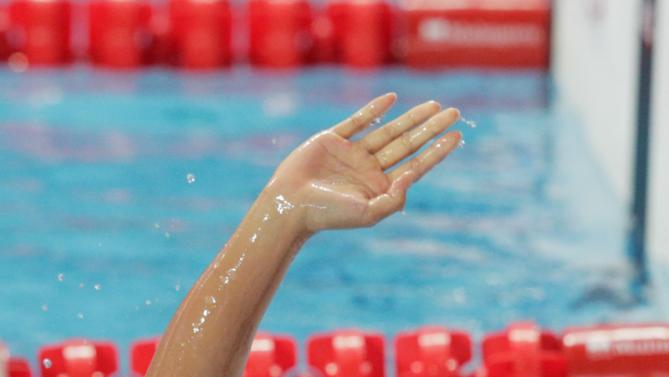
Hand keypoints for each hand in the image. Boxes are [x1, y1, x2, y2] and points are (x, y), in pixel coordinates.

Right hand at [268, 93, 461, 231]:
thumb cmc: (328, 214)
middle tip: (455, 113)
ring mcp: (352, 153)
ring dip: (411, 117)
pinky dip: (374, 109)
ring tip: (435, 105)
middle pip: (408, 144)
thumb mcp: (369, 214)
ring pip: (389, 130)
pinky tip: (391, 99)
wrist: (289, 204)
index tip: (457, 136)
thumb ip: (395, 198)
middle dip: (431, 128)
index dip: (437, 151)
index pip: (415, 165)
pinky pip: (358, 121)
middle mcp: (370, 169)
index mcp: (380, 187)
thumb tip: (414, 174)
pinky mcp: (332, 139)